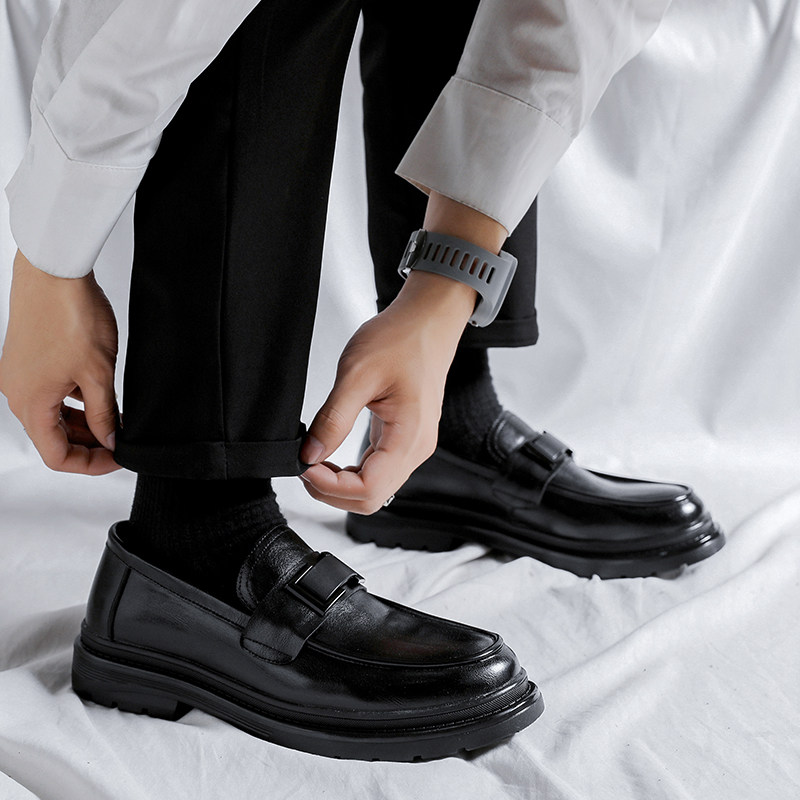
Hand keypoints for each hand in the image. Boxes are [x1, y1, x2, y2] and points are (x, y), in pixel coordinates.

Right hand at [0, 250, 120, 474]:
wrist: (54, 270)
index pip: (56, 456)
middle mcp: (17, 393)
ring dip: (83, 422)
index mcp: (30, 404)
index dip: (90, 464)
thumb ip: (104, 414)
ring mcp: (20, 375)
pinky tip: (100, 396)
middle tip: (123, 441)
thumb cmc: (70, 315)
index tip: (119, 458)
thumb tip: (109, 440)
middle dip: (90, 443)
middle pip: (53, 437)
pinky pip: (50, 393)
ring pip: (53, 415)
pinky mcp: (27, 360)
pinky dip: (74, 401)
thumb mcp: (98, 374)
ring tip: (117, 420)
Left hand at [299, 270, 475, 513]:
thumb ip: (333, 419)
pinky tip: (331, 457)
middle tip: (304, 467)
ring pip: (375, 489)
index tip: (304, 467)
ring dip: (341, 485)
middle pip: (372, 498)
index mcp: (410, 437)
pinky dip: (352, 474)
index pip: (368, 490)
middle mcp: (417, 449)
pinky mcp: (405, 440)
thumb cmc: (401, 339)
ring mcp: (413, 447)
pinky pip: (378, 472)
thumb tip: (309, 456)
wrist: (427, 322)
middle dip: (332, 492)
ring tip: (314, 461)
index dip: (330, 487)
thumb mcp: (357, 373)